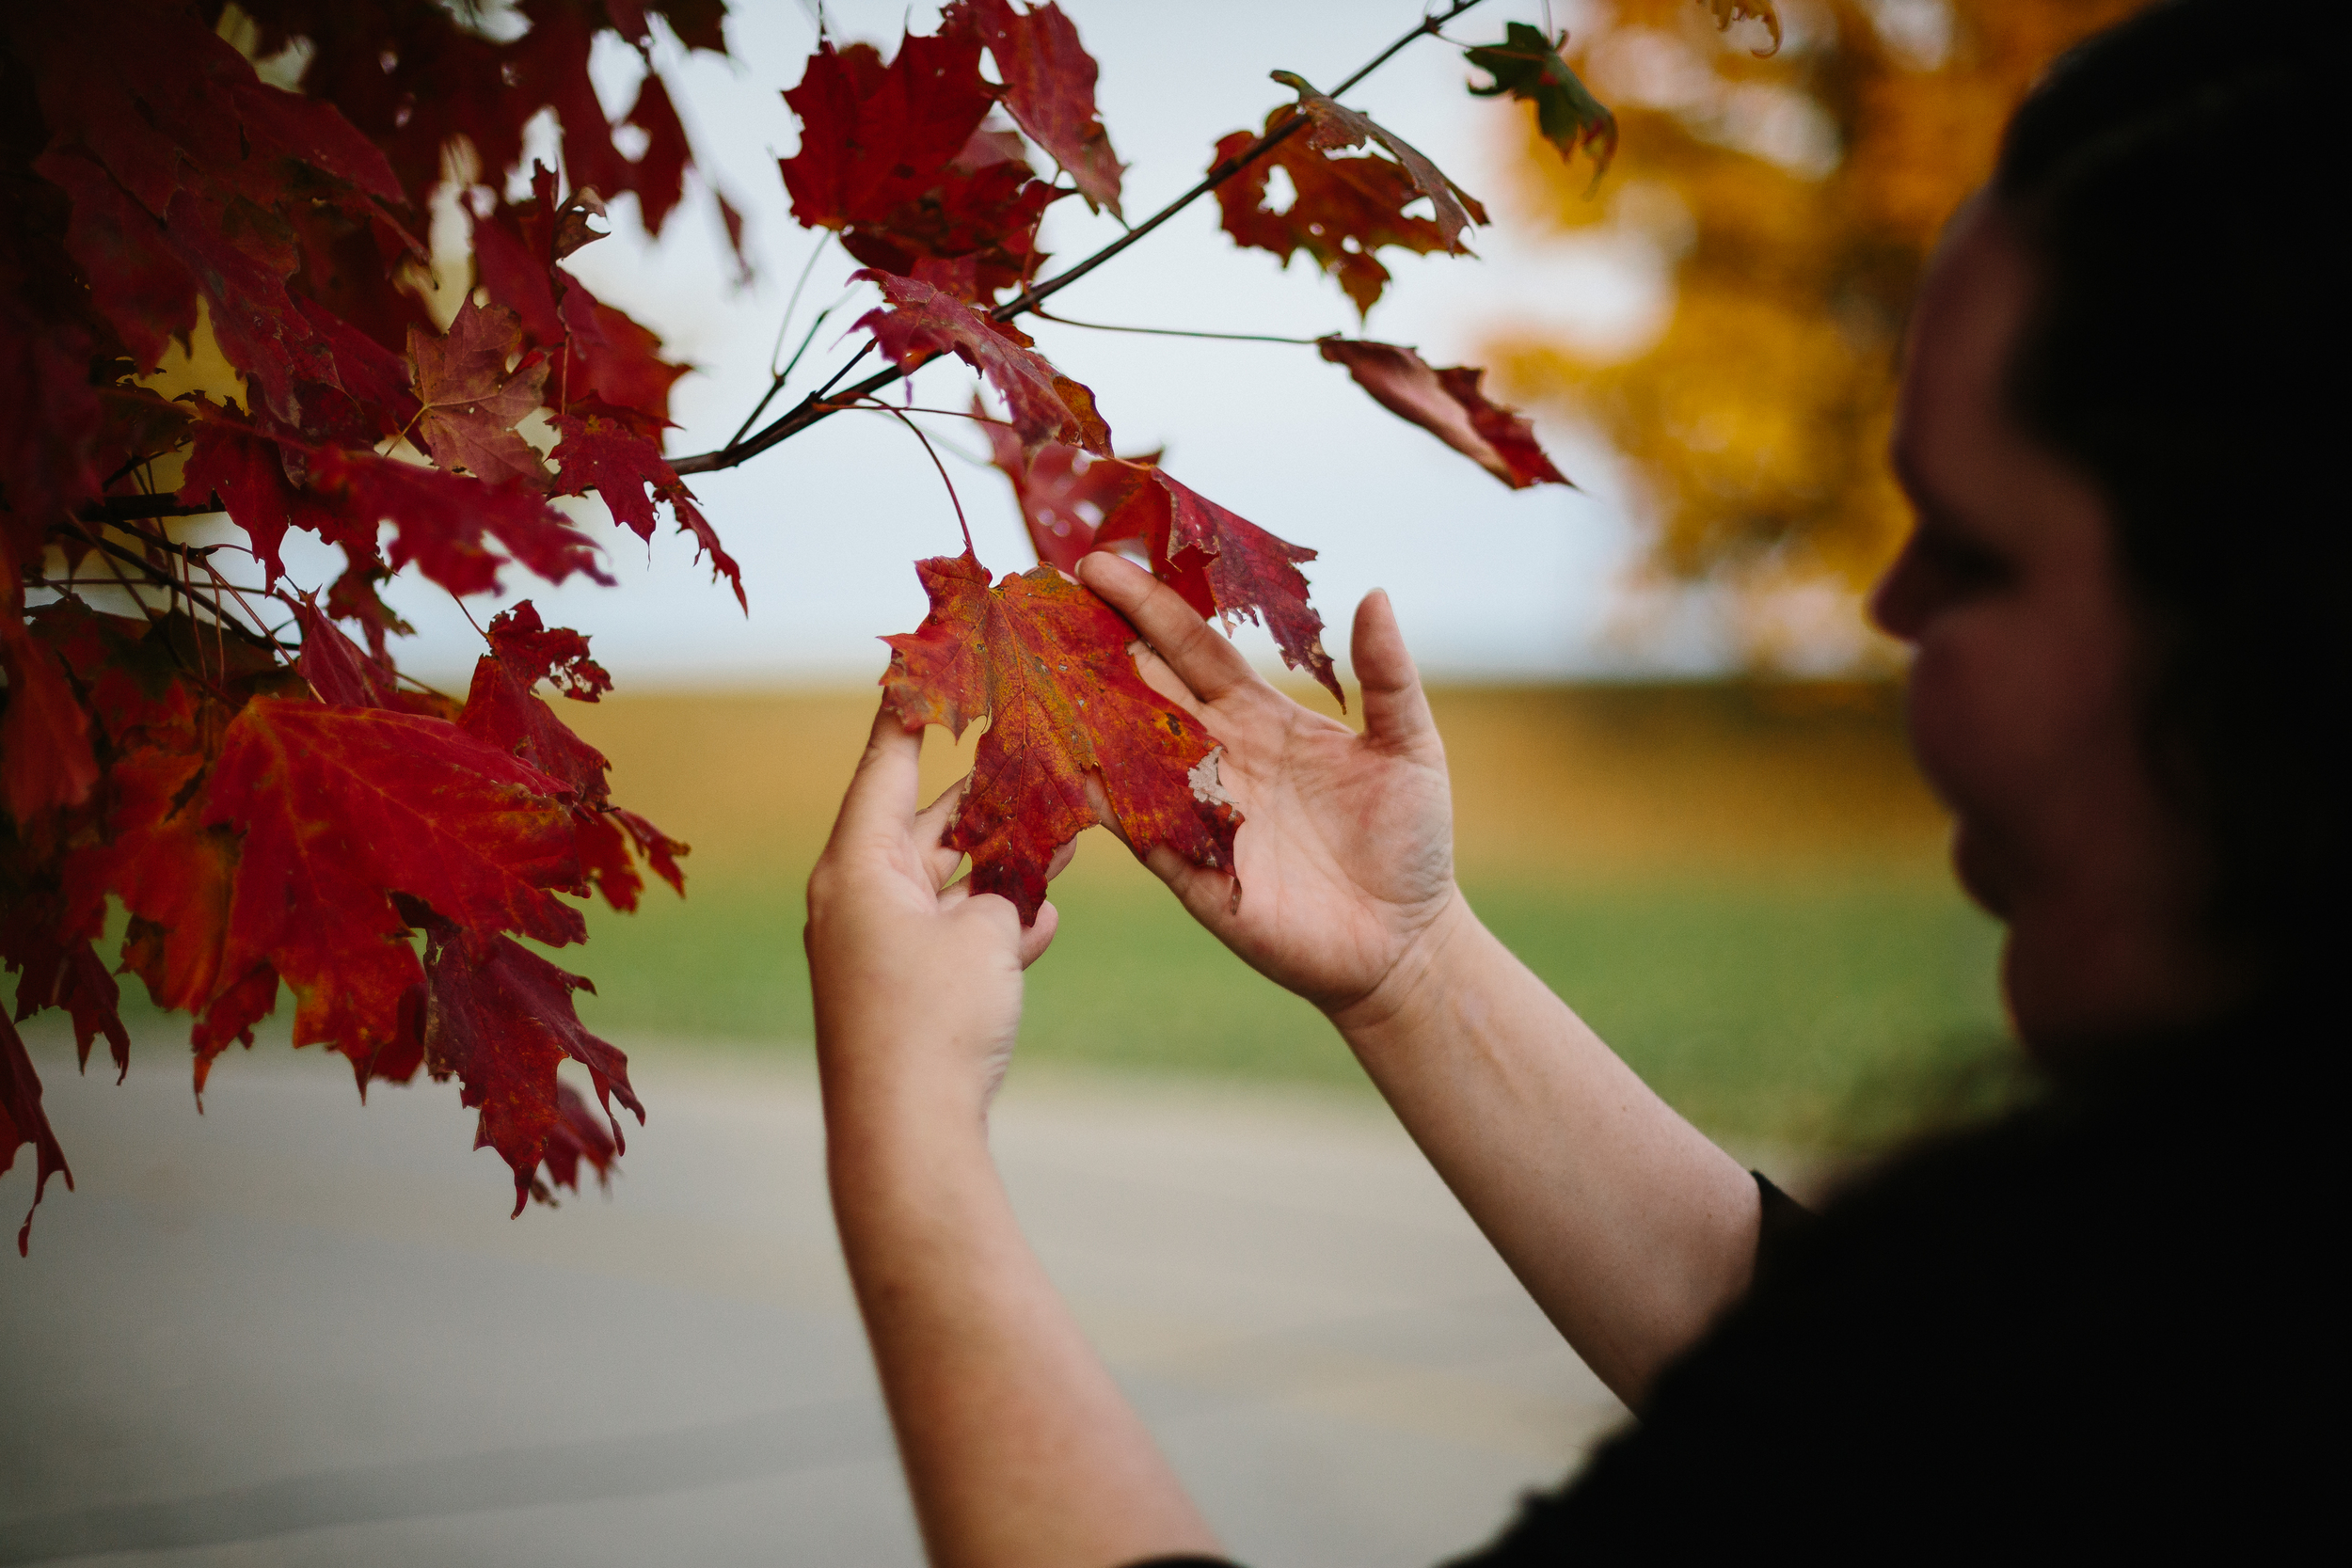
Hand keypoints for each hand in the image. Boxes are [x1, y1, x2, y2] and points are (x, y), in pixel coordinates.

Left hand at [805, 706, 1063, 1118]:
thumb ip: (1008, 892)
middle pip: (927, 824)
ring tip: (1065, 831)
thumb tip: (1020, 896)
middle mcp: (860, 898)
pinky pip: (955, 937)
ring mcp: (881, 947)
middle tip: (1037, 753)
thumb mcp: (984, 935)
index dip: (912, 712)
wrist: (908, 1136)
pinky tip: (1046, 919)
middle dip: (989, 798)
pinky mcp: (908, 990)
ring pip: (950, 882)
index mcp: (857, 866)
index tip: (927, 661)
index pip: (886, 765)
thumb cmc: (933, 1020)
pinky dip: (997, 926)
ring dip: (1006, 864)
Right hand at [1076, 551, 1459, 1023]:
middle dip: (1092, 645)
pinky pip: (1128, 823)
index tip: (1098, 565)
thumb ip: (1387, 675)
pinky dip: (1093, 793)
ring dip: (1078, 712)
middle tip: (1038, 600)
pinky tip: (1060, 763)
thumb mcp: (1409, 747)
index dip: (1147, 606)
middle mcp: (1217, 754)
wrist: (1401, 941)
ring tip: (1028, 667)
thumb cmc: (1410, 840)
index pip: (1190, 647)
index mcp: (1261, 716)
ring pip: (1122, 749)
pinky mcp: (1187, 867)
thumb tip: (1377, 593)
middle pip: (1142, 687)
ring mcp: (1195, 809)